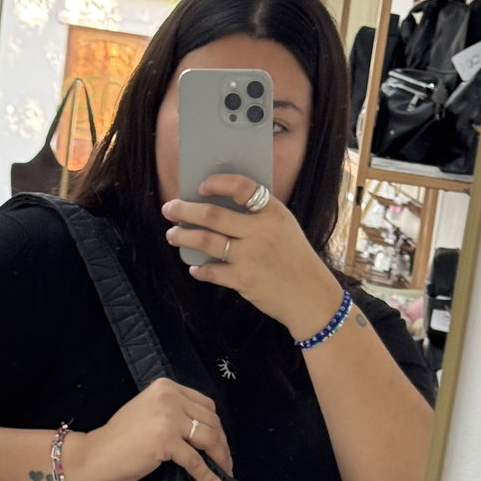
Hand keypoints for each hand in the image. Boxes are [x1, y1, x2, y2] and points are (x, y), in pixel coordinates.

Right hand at [61, 378, 232, 480]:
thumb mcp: (150, 413)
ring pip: (208, 439)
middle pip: (211, 421)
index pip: (206, 405)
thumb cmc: (120, 439)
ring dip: (220, 458)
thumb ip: (175, 413)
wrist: (95, 454)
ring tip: (224, 472)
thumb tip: (207, 431)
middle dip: (222, 444)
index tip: (221, 443)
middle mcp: (168, 397)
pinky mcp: (166, 441)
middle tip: (226, 461)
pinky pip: (195, 461)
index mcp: (166, 387)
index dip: (217, 427)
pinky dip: (207, 475)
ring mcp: (167, 418)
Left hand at [161, 174, 344, 340]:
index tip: (201, 186)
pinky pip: (211, 272)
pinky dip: (200, 269)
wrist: (311, 297)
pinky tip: (195, 268)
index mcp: (273, 213)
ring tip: (172, 235)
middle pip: (212, 215)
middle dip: (184, 210)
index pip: (242, 187)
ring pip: (206, 241)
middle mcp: (260, 232)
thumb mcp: (285, 228)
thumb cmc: (295, 260)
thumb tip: (217, 208)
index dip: (218, 183)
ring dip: (183, 237)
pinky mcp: (243, 280)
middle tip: (169, 209)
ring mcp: (250, 256)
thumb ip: (259, 216)